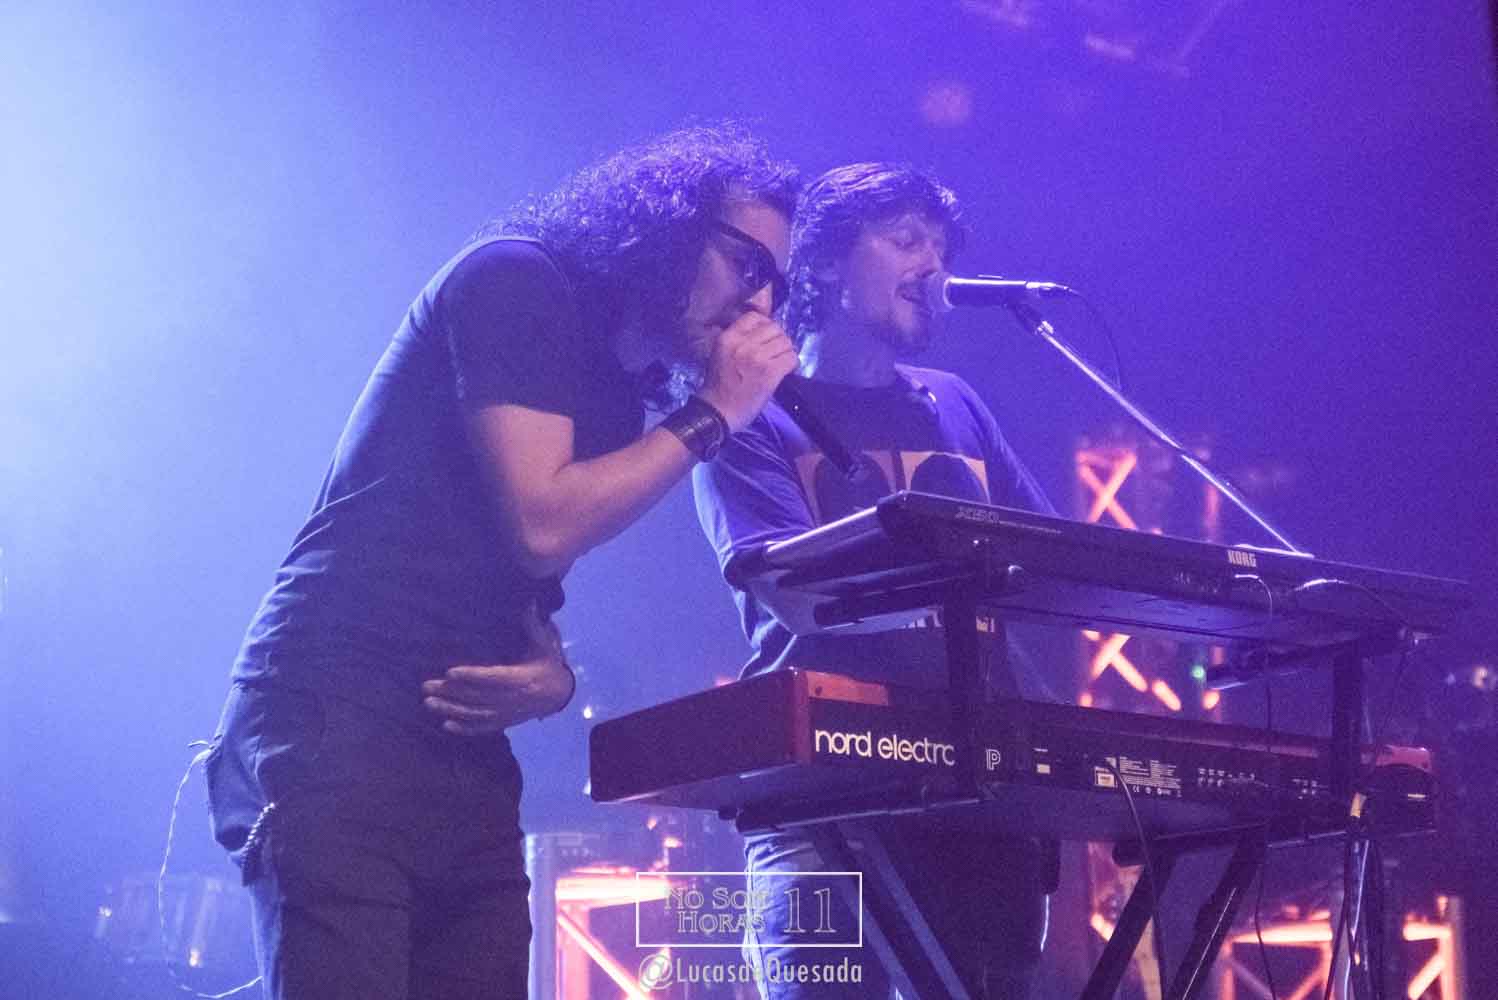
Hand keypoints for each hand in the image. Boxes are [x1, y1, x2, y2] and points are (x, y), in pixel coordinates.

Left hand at [421, 603, 574, 734]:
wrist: (560, 695)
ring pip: (475, 713)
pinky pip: (482, 727)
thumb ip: (533, 626)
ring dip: (451, 709)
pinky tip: (446, 725)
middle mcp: (510, 698)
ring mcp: (506, 713)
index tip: (450, 672)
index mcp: (520, 678)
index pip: (492, 678)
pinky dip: (465, 728)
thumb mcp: (544, 645)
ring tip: (429, 702)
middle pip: (477, 696)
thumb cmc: (548, 666)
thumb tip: (529, 602)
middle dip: (450, 692)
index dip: (471, 676)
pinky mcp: (504, 722)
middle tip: (427, 686)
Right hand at [697, 310, 798, 432]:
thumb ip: (737, 339)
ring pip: (786, 342)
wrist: (718, 412)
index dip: (765, 325)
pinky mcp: (770, 372)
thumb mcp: (720, 353)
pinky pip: (791, 358)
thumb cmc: (718, 385)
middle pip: (774, 328)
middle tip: (776, 352)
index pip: (754, 317)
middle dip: (779, 339)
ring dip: (786, 352)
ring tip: (781, 362)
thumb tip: (761, 329)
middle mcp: (743, 344)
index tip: (766, 338)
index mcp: (728, 338)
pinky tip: (785, 371)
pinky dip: (792, 364)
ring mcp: (757, 358)